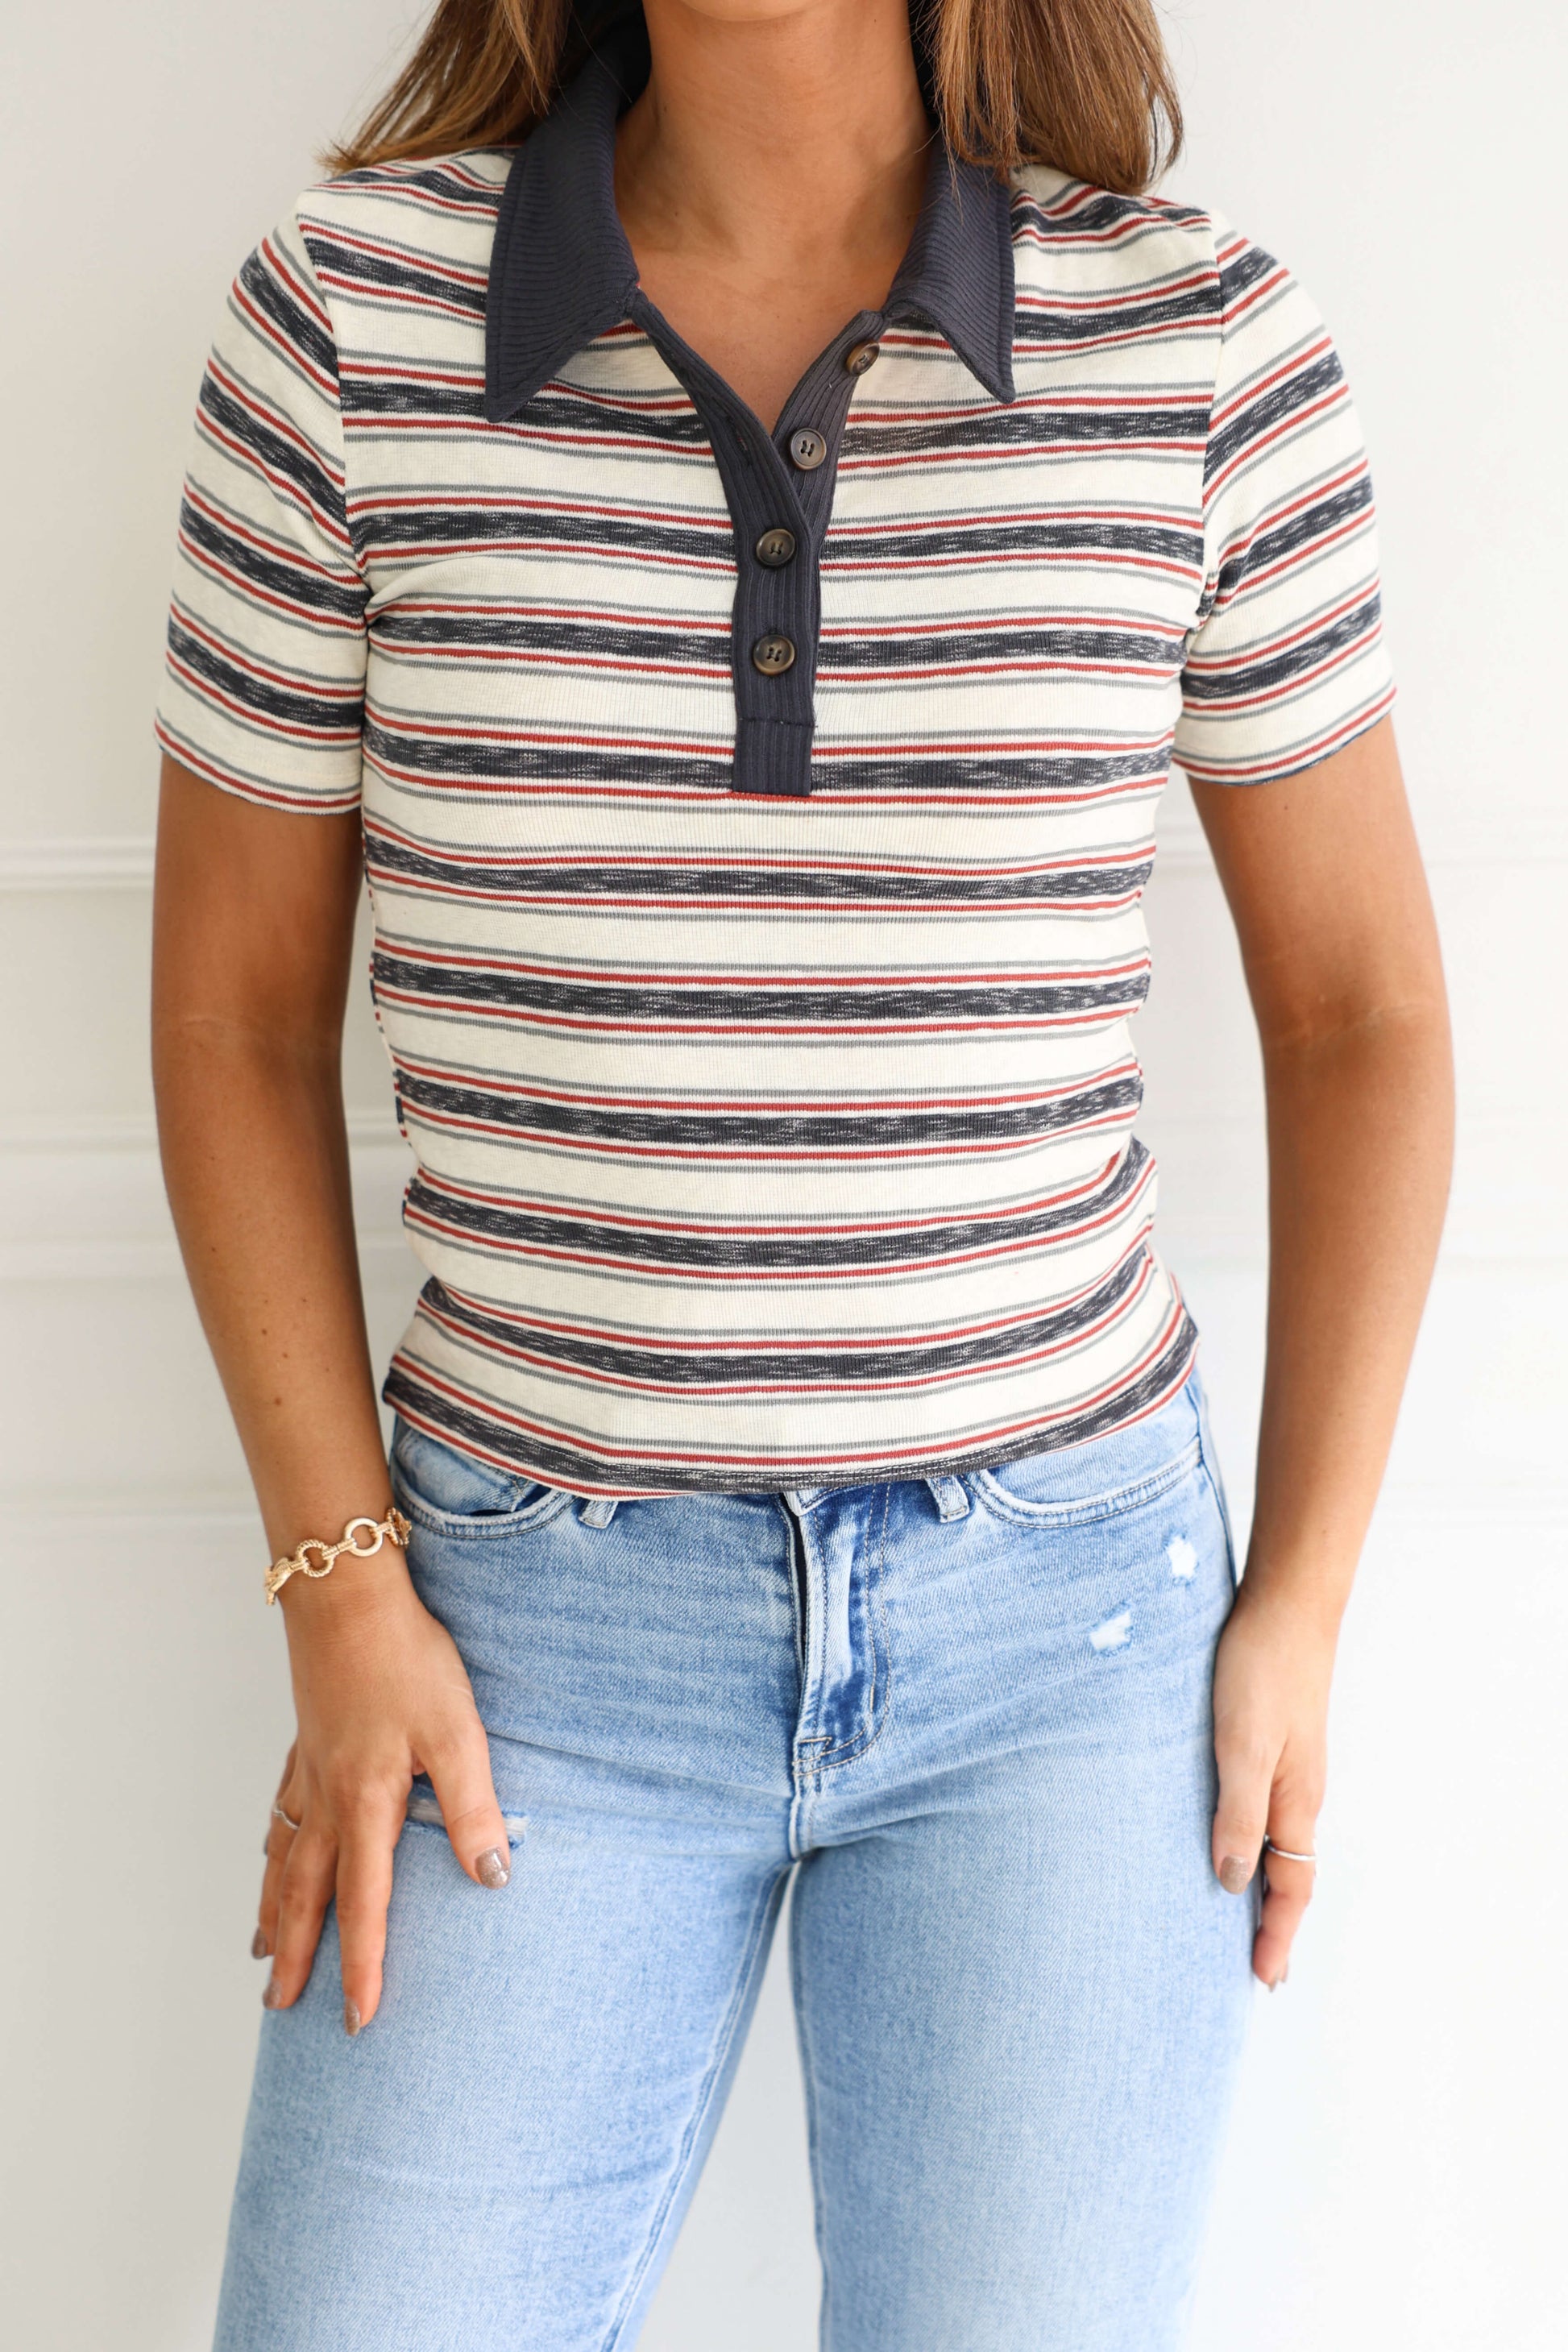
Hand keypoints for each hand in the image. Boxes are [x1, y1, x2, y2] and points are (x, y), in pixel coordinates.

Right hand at [254, 1551, 509, 2033]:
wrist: (347, 1597)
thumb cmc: (408, 1660)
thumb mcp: (457, 1733)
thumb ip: (473, 1806)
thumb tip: (492, 1876)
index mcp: (365, 1805)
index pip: (363, 1906)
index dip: (362, 1967)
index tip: (358, 2021)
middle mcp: (325, 1800)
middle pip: (304, 1897)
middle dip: (295, 1958)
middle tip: (280, 2009)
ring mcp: (307, 1773)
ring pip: (281, 1861)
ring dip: (272, 1913)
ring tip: (262, 1956)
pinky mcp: (304, 1744)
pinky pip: (278, 1819)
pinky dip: (269, 1855)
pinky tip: (271, 1858)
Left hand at [1210, 1579, 1335, 1987]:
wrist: (1286, 1606)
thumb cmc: (1261, 1670)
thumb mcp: (1241, 1746)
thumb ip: (1236, 1813)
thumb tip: (1230, 1881)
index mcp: (1295, 1800)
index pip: (1292, 1886)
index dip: (1277, 1935)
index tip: (1264, 1981)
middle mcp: (1297, 1792)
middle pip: (1290, 1873)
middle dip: (1274, 1924)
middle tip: (1255, 1970)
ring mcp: (1287, 1767)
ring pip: (1278, 1842)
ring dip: (1264, 1887)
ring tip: (1240, 1920)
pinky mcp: (1271, 1741)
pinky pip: (1265, 1810)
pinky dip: (1253, 1843)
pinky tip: (1230, 1839)